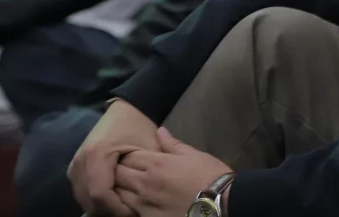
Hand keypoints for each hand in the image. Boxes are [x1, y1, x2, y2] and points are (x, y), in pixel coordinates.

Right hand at [69, 99, 159, 216]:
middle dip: (110, 211)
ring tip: (124, 206)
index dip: (117, 209)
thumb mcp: (148, 150)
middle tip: (131, 213)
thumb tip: (141, 205)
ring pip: (84, 199)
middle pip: (90, 200)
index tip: (135, 213)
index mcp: (96, 154)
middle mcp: (80, 161)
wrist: (125, 110)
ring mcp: (74, 165)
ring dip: (103, 207)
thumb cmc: (139, 127)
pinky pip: (83, 192)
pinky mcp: (74, 169)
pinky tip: (113, 200)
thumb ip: (143, 176)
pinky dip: (96, 201)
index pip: (100, 194)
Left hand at [115, 127, 231, 216]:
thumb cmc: (209, 175)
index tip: (130, 157)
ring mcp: (144, 204)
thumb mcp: (193, 154)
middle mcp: (145, 183)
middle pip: (118, 174)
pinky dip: (126, 206)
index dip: (127, 155)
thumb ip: (172, 143)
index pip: (128, 156)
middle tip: (125, 172)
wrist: (220, 203)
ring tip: (126, 187)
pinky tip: (133, 203)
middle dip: (118, 171)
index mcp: (157, 163)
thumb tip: (159, 130)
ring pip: (118, 194)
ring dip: (120, 188)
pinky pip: (128, 211)